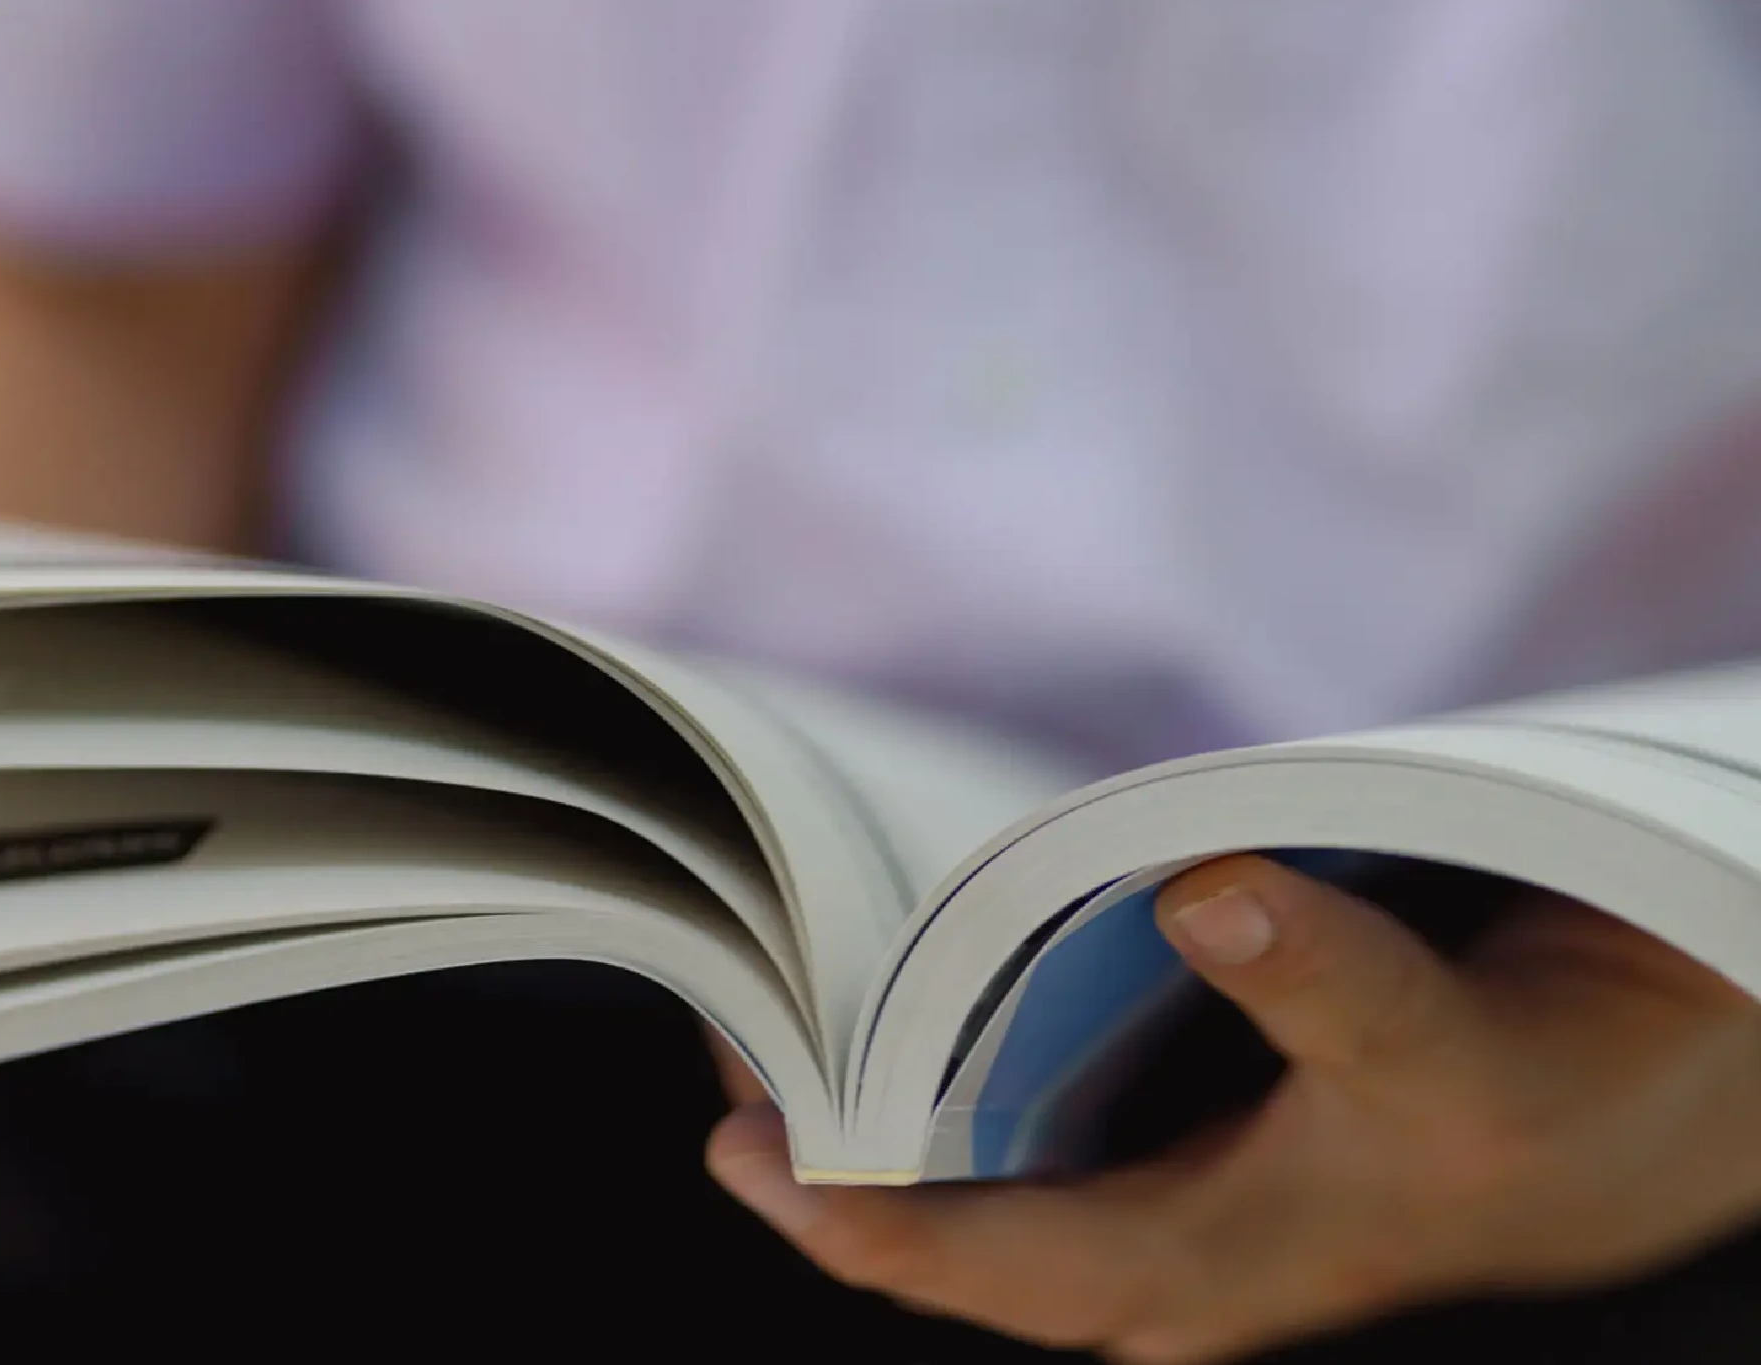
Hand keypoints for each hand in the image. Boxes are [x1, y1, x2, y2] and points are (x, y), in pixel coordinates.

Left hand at [707, 855, 1760, 1361]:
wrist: (1615, 1112)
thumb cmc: (1536, 1102)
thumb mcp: (1455, 1052)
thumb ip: (1340, 988)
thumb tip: (1206, 896)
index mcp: (1205, 1265)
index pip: (988, 1267)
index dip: (856, 1224)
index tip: (738, 1139)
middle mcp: (1155, 1252)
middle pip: (945, 1226)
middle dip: (821, 1145)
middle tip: (725, 1010)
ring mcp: (1155, 1196)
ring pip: (969, 1169)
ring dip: (868, 1093)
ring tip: (776, 987)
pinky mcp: (1166, 1133)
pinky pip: (1013, 1109)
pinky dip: (939, 1050)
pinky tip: (896, 974)